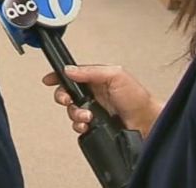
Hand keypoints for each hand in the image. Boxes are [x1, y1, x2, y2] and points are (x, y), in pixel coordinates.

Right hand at [43, 65, 163, 138]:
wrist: (147, 123)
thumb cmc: (137, 97)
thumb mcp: (115, 75)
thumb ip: (91, 72)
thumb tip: (70, 70)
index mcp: (96, 79)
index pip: (72, 75)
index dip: (58, 77)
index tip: (49, 80)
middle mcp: (93, 94)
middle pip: (67, 94)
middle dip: (63, 97)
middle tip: (68, 100)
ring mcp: (93, 110)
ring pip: (71, 111)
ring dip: (75, 114)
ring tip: (87, 116)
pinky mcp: (94, 125)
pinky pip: (78, 126)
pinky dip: (79, 126)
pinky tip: (87, 125)